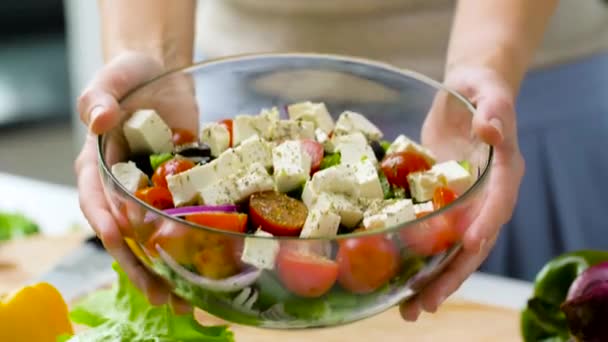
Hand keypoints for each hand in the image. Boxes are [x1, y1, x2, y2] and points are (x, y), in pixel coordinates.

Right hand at [74, 51, 196, 313]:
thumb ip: (98, 98)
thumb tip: (97, 119)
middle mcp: (122, 187)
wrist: (161, 74)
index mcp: (97, 166)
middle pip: (125, 234)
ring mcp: (150, 193)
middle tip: (160, 295)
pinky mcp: (178, 190)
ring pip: (153, 237)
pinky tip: (209, 268)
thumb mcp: (109, 79)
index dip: (108, 221)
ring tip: (184, 300)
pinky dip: (193, 244)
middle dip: (140, 265)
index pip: (96, 200)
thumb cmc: (128, 77)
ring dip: (167, 268)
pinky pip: (183, 220)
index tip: (124, 239)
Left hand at [400, 66, 524, 320]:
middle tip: (425, 304)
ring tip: (408, 308)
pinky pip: (431, 235)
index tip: (468, 245)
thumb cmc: (481, 89)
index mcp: (504, 174)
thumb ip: (494, 110)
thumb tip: (490, 130)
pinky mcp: (441, 204)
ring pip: (451, 249)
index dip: (483, 227)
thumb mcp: (489, 91)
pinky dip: (417, 257)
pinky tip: (395, 277)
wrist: (466, 94)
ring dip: (432, 279)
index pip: (497, 205)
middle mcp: (486, 198)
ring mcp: (463, 205)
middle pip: (473, 244)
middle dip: (451, 275)